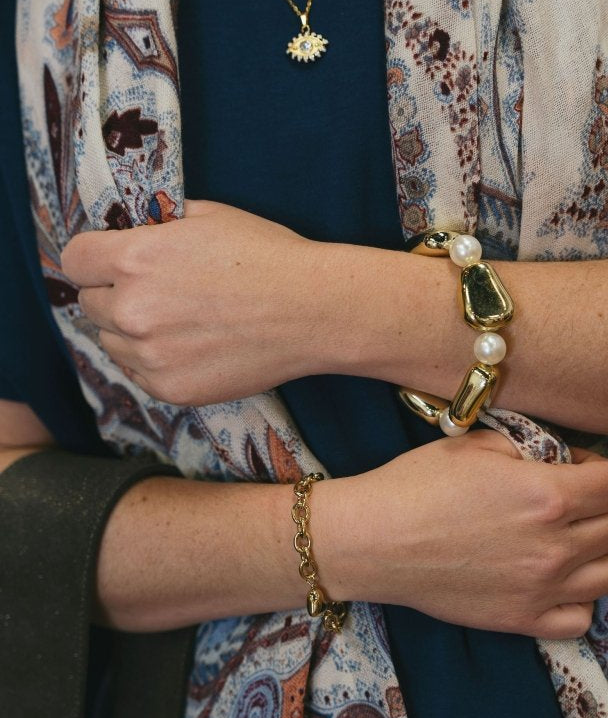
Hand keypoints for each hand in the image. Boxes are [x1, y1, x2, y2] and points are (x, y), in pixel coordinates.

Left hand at [60, 200, 327, 404]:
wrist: (313, 312)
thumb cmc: (269, 258)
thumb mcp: (209, 217)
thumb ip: (158, 225)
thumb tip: (134, 230)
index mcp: (134, 259)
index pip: (74, 261)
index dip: (95, 259)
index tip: (112, 263)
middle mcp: (132, 310)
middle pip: (90, 304)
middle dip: (115, 295)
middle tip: (159, 293)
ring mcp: (151, 356)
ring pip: (112, 342)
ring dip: (132, 331)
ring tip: (178, 323)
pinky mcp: (172, 390)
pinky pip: (139, 374)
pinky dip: (155, 362)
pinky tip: (191, 347)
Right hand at [318, 431, 607, 638]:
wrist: (374, 539)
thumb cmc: (418, 483)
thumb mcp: (476, 445)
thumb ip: (529, 450)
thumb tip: (556, 459)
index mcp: (548, 495)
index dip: (598, 469)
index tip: (573, 468)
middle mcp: (556, 546)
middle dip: (598, 506)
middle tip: (565, 501)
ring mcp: (542, 589)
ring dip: (593, 552)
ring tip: (562, 542)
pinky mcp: (521, 621)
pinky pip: (581, 617)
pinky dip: (575, 598)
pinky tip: (549, 580)